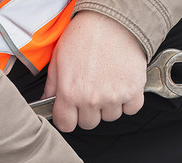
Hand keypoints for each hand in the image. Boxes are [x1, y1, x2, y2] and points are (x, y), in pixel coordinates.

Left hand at [43, 11, 146, 131]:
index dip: (67, 118)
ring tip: (107, 83)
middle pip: (89, 123)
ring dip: (109, 105)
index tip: (70, 111)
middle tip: (91, 91)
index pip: (66, 125)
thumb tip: (47, 101)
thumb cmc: (85, 34)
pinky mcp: (133, 91)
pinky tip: (121, 85)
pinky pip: (131, 109)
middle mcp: (91, 98)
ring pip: (110, 117)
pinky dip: (128, 101)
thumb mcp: (59, 57)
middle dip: (88, 111)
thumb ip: (53, 85)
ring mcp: (114, 97)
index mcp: (70, 92)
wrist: (113, 19)